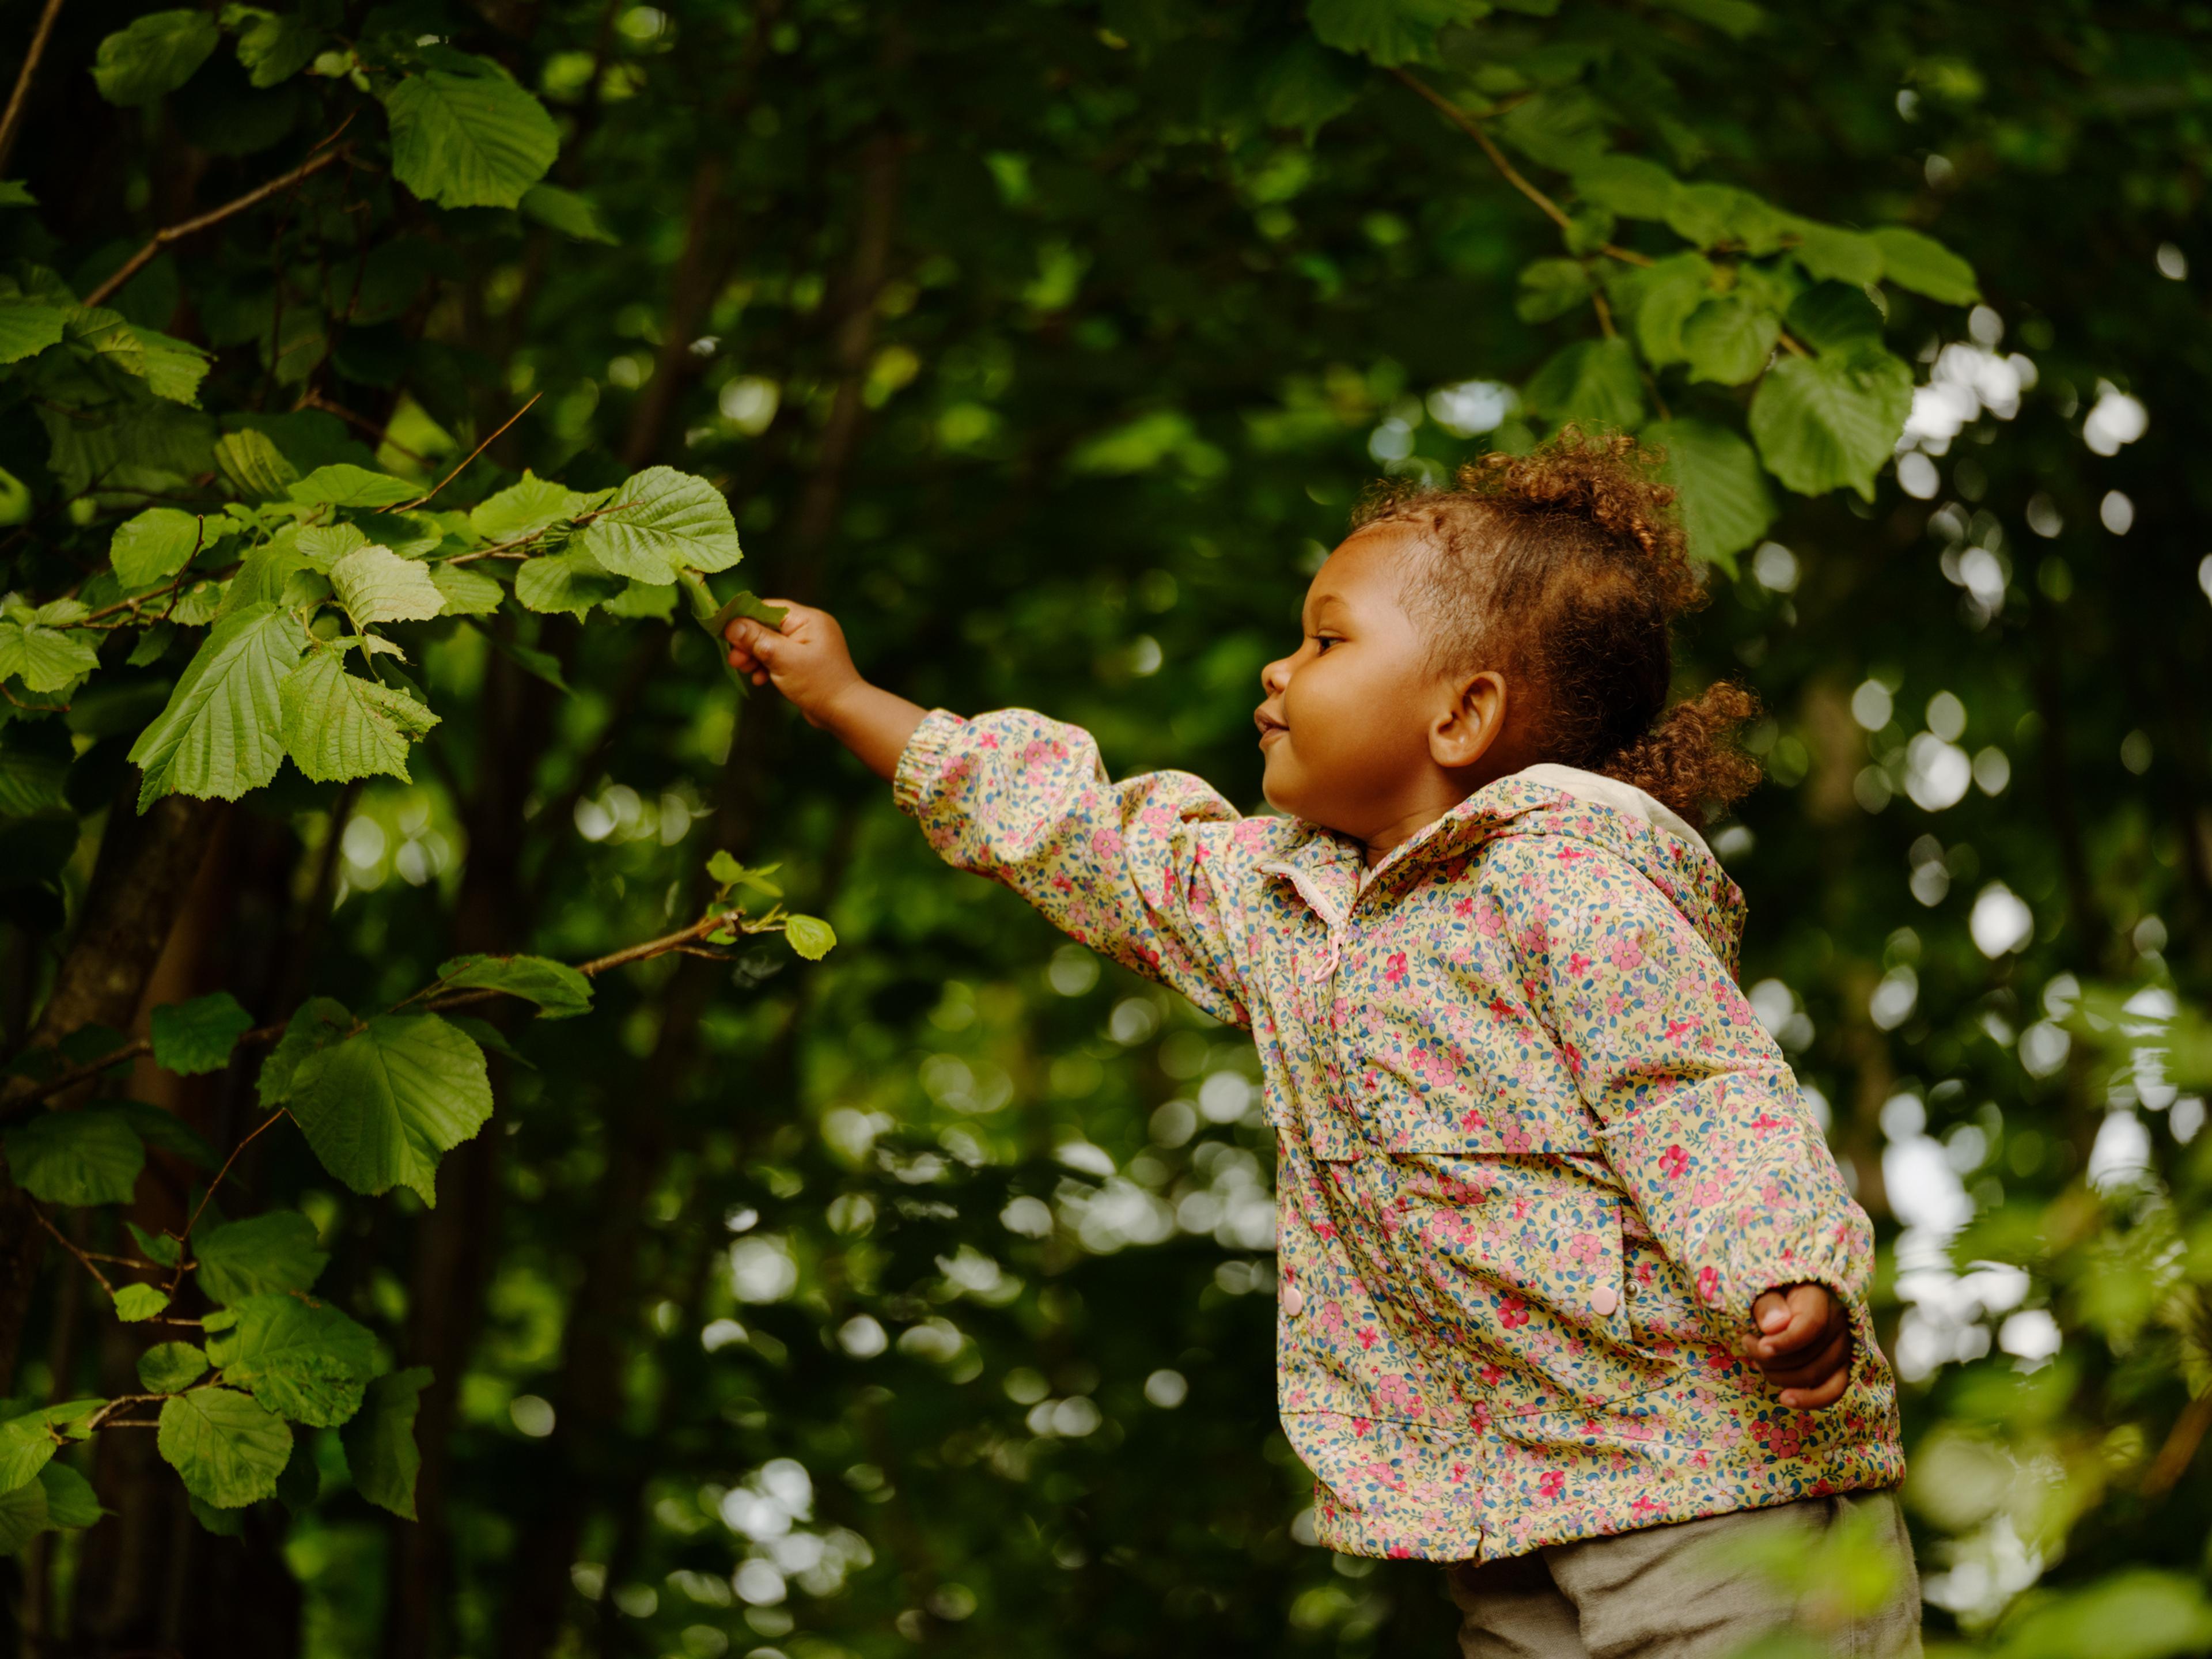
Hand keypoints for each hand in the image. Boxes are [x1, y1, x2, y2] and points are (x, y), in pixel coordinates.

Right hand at [725, 601, 927, 781]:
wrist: (845, 712)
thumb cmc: (818, 683)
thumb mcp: (783, 659)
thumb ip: (757, 640)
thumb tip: (731, 624)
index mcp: (808, 619)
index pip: (768, 609)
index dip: (744, 620)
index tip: (726, 633)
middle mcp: (809, 628)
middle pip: (768, 627)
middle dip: (748, 643)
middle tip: (733, 660)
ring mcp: (808, 645)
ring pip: (771, 644)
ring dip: (755, 656)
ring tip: (743, 669)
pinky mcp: (805, 662)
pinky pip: (780, 657)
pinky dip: (767, 666)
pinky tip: (760, 679)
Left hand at [1740, 1282, 1851, 1408]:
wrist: (1788, 1295)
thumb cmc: (1773, 1291)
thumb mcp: (1764, 1288)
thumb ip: (1767, 1304)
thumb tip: (1774, 1327)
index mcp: (1822, 1297)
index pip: (1811, 1325)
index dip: (1783, 1341)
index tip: (1757, 1343)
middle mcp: (1840, 1323)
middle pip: (1808, 1355)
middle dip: (1769, 1358)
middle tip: (1746, 1343)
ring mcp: (1844, 1346)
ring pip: (1815, 1375)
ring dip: (1779, 1375)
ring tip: (1757, 1362)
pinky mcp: (1842, 1365)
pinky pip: (1834, 1390)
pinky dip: (1810, 1399)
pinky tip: (1785, 1399)